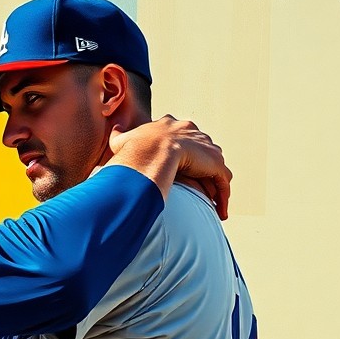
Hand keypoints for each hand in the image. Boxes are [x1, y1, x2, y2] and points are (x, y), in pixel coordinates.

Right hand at [108, 116, 231, 219]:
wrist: (150, 151)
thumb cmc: (134, 148)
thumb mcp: (123, 140)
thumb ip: (120, 135)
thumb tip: (116, 130)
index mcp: (171, 125)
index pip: (181, 136)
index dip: (181, 150)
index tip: (179, 163)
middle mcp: (192, 132)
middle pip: (202, 149)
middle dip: (202, 165)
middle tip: (198, 184)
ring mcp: (206, 147)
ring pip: (215, 167)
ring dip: (214, 184)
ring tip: (210, 202)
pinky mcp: (214, 163)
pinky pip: (222, 182)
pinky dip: (223, 198)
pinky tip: (220, 213)